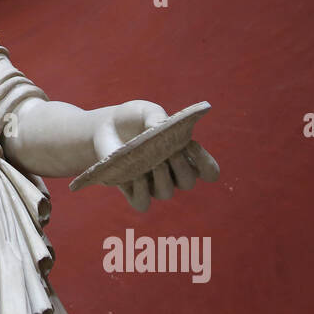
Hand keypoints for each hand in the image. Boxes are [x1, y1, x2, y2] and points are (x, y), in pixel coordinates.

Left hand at [92, 100, 219, 212]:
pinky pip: (142, 203)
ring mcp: (152, 184)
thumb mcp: (146, 111)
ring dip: (162, 178)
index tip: (192, 145)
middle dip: (182, 167)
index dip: (205, 163)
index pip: (208, 171)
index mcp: (185, 155)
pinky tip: (135, 175)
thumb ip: (158, 117)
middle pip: (188, 182)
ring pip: (166, 193)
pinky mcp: (132, 190)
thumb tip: (163, 128)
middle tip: (171, 152)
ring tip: (154, 162)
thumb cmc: (133, 119)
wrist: (105, 126)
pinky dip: (141, 191)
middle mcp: (172, 174)